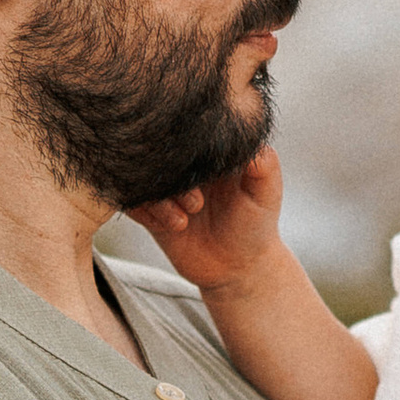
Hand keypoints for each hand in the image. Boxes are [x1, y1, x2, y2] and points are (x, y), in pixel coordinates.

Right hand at [126, 151, 286, 297]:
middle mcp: (184, 167)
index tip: (200, 169)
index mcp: (210, 152)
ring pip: (143, 177)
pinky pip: (133, 202)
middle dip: (172, 176)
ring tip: (184, 222)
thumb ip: (264, 166)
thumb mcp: (266, 194)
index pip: (189, 132)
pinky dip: (147, 213)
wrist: (236, 268)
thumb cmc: (256, 226)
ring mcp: (166, 188)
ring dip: (160, 199)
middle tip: (196, 204)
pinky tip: (172, 227)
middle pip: (159, 152)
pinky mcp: (151, 211)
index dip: (189, 146)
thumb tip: (252, 141)